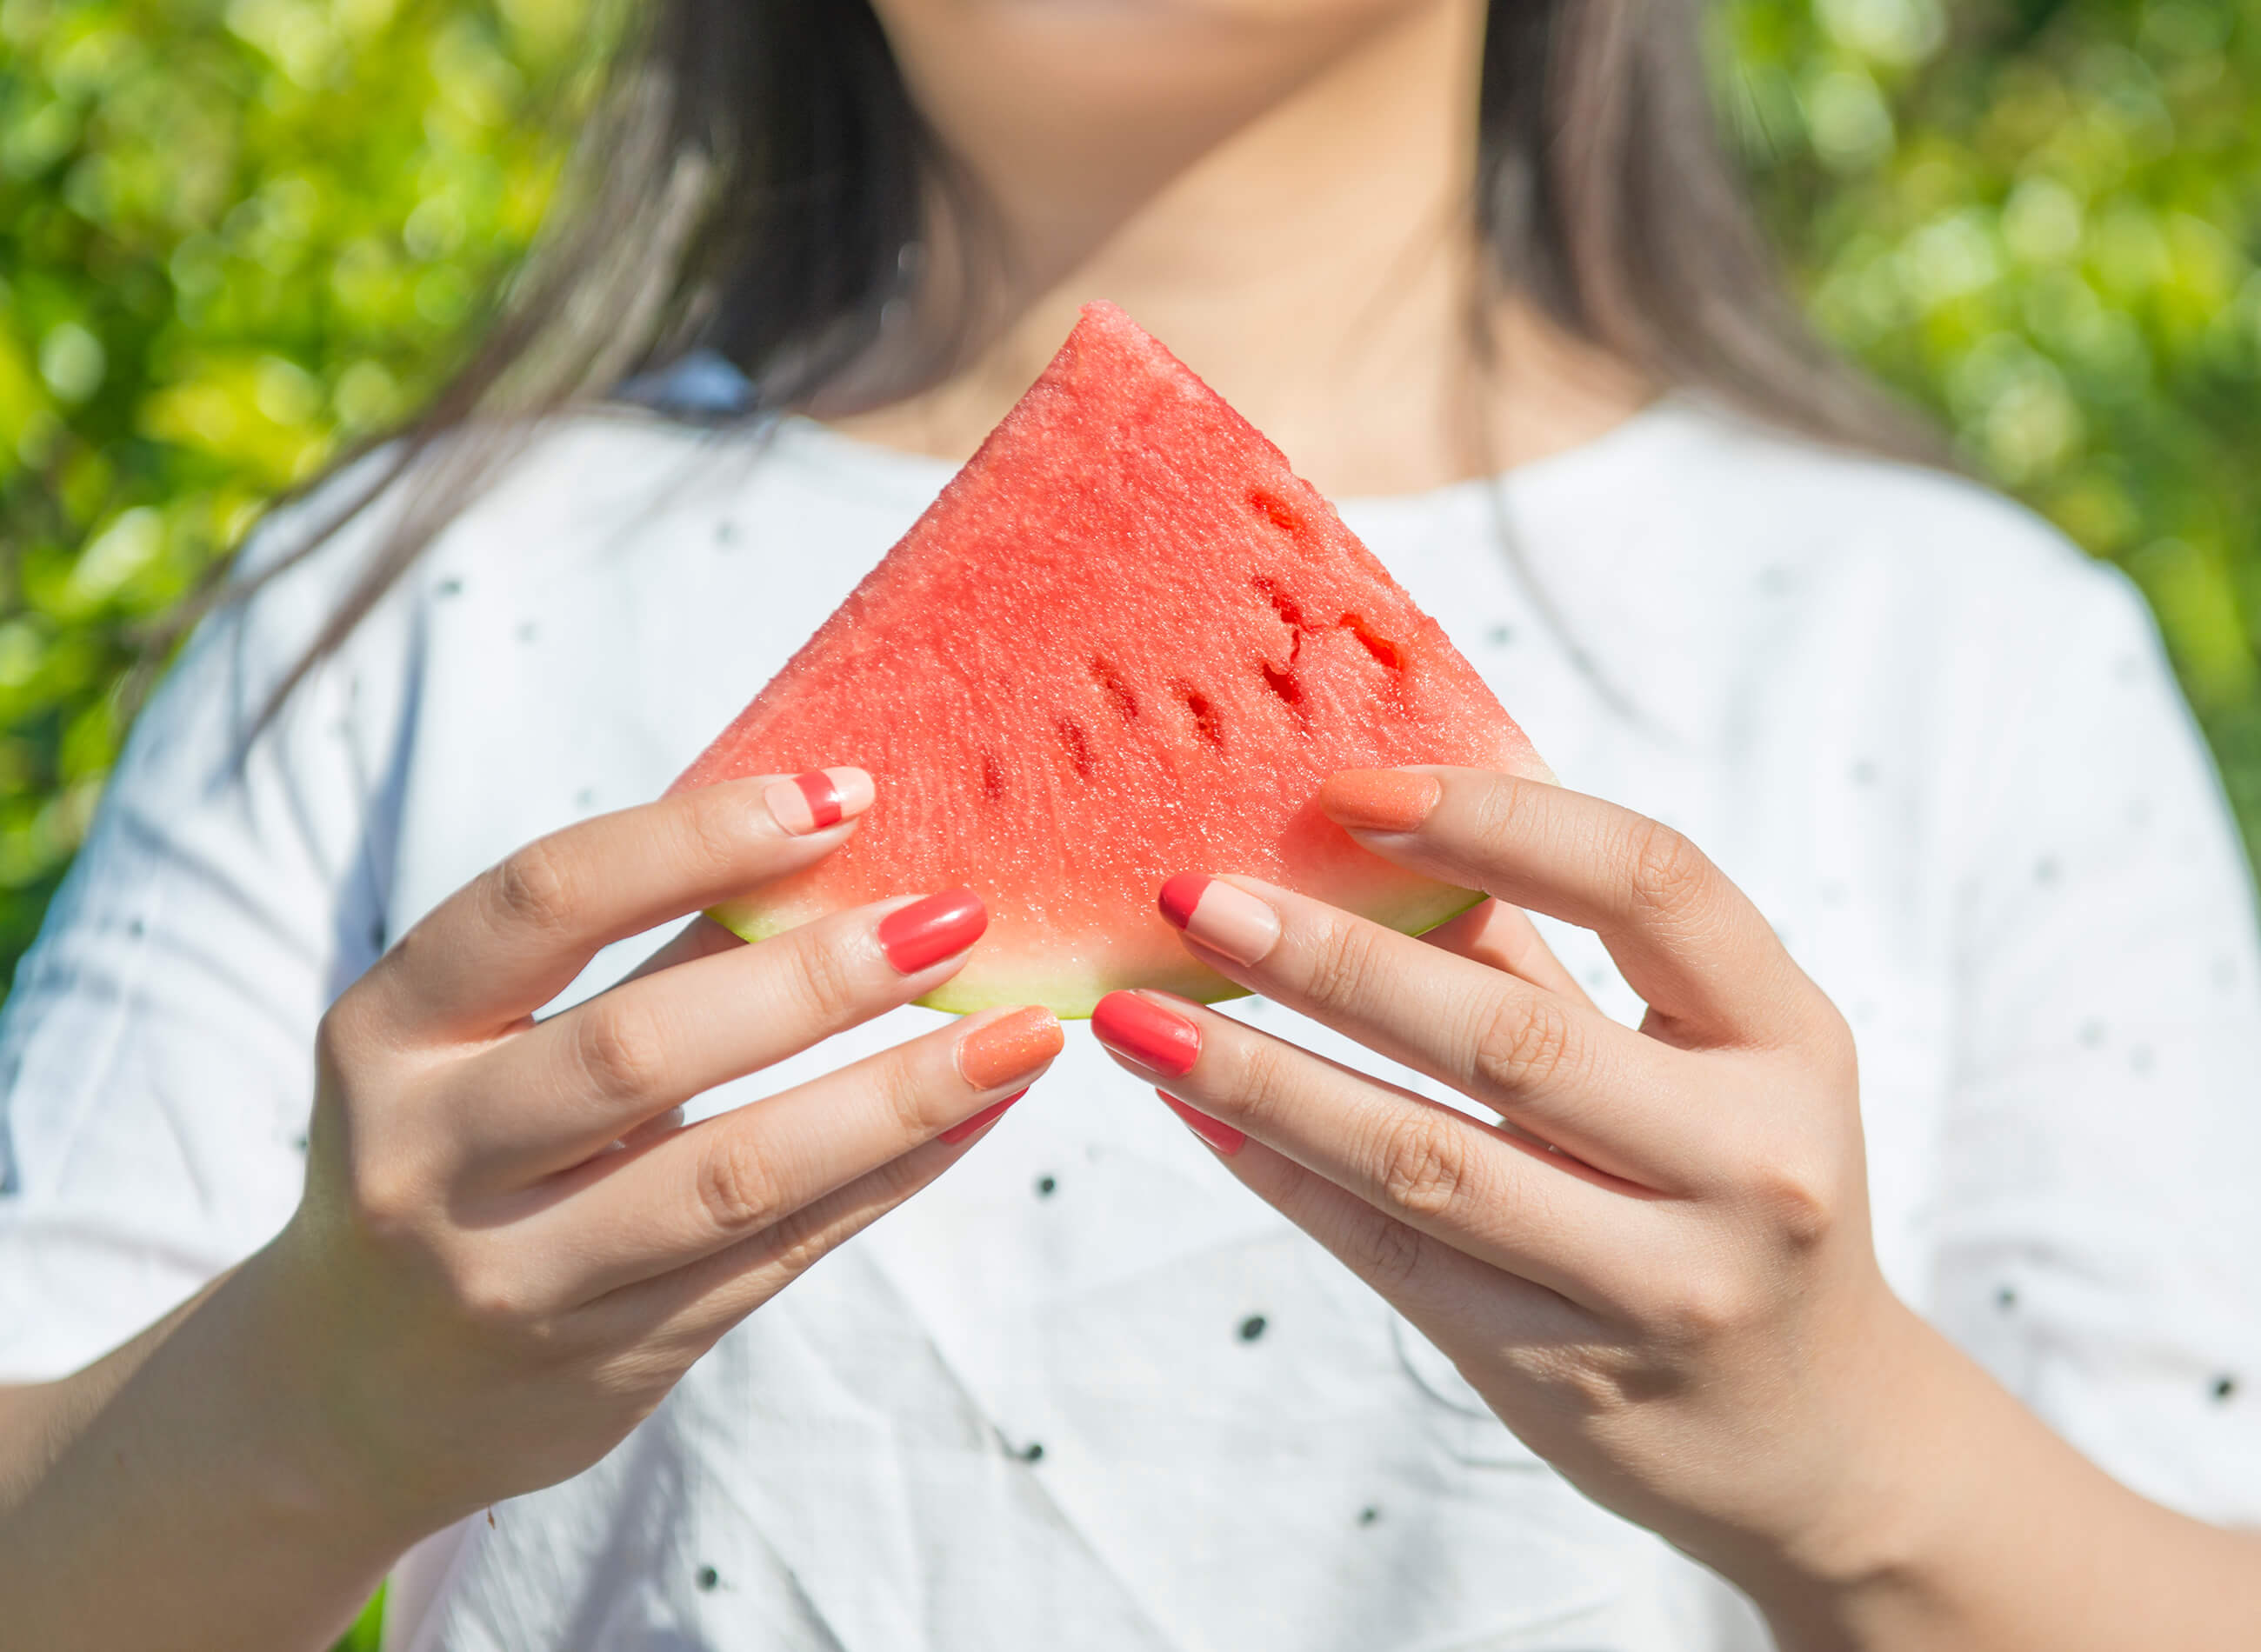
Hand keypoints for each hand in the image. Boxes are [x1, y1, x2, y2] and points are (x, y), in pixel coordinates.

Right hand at [259, 770, 1061, 1532]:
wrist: (357, 1392)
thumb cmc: (454, 1155)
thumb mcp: (477, 1042)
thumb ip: (623, 953)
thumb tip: (825, 830)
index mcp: (386, 1033)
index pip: (545, 902)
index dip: (697, 835)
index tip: (844, 794)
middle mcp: (429, 1161)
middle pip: (641, 1049)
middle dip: (817, 978)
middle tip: (954, 918)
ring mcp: (515, 1279)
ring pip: (731, 1177)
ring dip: (893, 1097)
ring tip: (1015, 1035)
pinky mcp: (606, 1363)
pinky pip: (777, 1259)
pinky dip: (888, 1179)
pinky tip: (975, 1118)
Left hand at [1090, 766, 1933, 1619]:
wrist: (1822, 1437)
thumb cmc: (1737, 1194)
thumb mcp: (1702, 1060)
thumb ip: (1550, 957)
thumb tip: (1373, 831)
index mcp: (1788, 1038)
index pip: (1649, 882)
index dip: (1495, 818)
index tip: (1348, 790)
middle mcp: (1750, 1161)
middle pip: (1507, 1035)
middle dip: (1328, 957)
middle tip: (1192, 894)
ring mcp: (1660, 1282)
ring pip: (1423, 1158)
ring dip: (1262, 1076)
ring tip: (1139, 1013)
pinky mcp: (1563, 1371)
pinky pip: (1391, 1255)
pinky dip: (1281, 1174)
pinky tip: (1193, 1109)